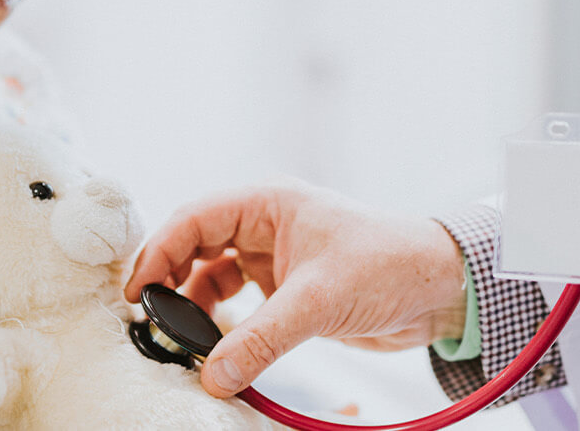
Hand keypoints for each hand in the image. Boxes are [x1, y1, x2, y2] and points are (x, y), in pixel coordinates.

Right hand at [124, 179, 466, 397]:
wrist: (442, 288)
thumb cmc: (390, 265)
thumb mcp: (318, 301)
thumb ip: (260, 339)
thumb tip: (211, 375)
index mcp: (269, 202)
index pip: (194, 219)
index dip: (159, 253)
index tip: (137, 294)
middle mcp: (266, 224)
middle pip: (196, 247)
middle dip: (171, 282)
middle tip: (150, 321)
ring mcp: (276, 257)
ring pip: (214, 277)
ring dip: (196, 307)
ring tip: (182, 341)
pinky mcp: (288, 289)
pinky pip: (240, 304)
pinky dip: (224, 325)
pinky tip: (216, 349)